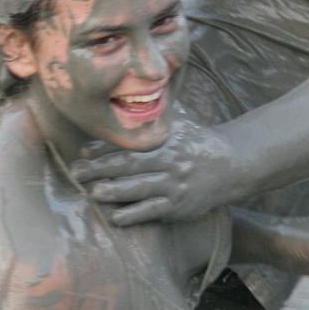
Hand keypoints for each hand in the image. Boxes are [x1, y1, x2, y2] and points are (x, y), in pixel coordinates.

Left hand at [72, 122, 247, 224]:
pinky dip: (134, 214)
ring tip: (93, 194)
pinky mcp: (179, 205)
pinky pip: (153, 210)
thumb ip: (156, 114)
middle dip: (101, 169)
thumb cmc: (198, 143)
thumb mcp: (181, 122)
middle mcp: (170, 162)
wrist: (232, 166)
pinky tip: (116, 217)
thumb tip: (129, 92)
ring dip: (115, 192)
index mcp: (167, 141)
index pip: (131, 144)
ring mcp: (175, 185)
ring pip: (141, 189)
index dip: (105, 148)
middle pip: (131, 165)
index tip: (83, 152)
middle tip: (76, 173)